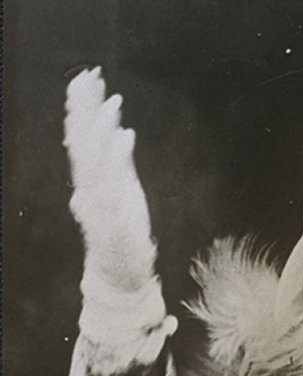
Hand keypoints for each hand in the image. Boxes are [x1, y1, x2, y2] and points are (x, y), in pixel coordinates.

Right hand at [64, 67, 155, 292]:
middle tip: (90, 77)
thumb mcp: (124, 190)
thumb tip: (119, 129)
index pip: (82, 138)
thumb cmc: (123, 233)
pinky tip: (124, 138)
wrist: (122, 276)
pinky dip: (116, 161)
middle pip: (83, 142)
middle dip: (85, 109)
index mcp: (92, 181)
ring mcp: (99, 206)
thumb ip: (120, 160)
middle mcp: (90, 190)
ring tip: (112, 103)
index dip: (82, 107)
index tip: (86, 77)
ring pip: (94, 161)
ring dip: (102, 129)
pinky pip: (112, 187)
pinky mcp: (113, 222)